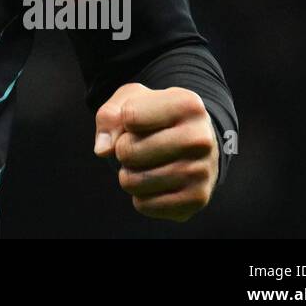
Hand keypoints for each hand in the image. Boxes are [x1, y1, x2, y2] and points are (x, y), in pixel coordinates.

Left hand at [93, 82, 217, 221]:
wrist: (193, 142)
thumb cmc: (155, 116)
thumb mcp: (130, 101)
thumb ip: (108, 116)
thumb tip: (103, 149)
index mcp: (187, 104)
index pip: (130, 117)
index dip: (123, 122)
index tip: (137, 122)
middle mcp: (201, 138)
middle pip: (127, 151)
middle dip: (121, 150)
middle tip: (137, 147)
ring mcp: (202, 171)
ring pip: (133, 181)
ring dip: (129, 175)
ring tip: (145, 164)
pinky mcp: (197, 199)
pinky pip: (145, 205)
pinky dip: (140, 196)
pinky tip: (155, 183)